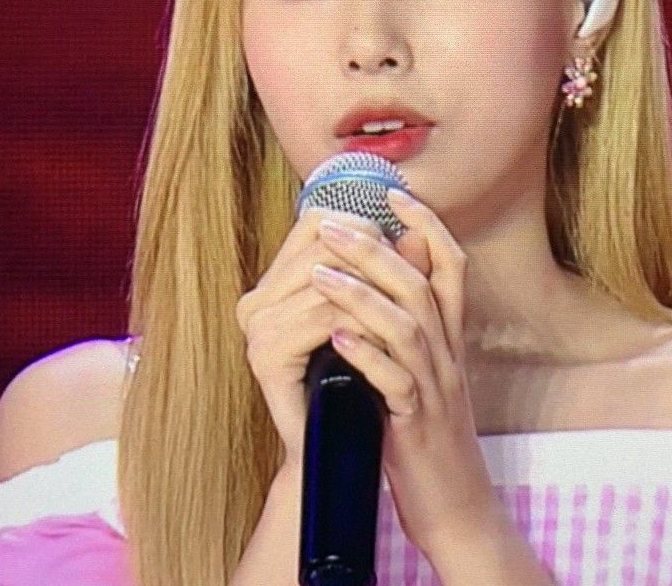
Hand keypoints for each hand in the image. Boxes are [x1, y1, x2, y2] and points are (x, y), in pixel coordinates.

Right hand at [234, 205, 403, 463]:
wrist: (339, 449)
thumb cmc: (360, 380)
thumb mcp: (379, 316)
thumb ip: (393, 271)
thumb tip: (415, 231)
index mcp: (274, 282)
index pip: (317, 221)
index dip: (364, 230)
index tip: (398, 252)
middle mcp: (257, 298)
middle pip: (324, 243)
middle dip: (374, 261)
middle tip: (404, 290)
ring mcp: (255, 327)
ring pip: (330, 279)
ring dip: (374, 296)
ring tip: (398, 319)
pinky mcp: (265, 355)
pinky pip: (326, 319)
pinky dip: (363, 326)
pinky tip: (382, 342)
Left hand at [311, 188, 501, 556]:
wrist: (457, 507)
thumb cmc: (429, 432)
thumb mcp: (427, 369)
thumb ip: (414, 322)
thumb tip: (394, 269)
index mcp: (450, 337)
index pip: (451, 265)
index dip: (427, 225)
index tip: (393, 194)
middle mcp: (448, 354)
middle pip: (421, 285)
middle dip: (377, 249)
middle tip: (333, 224)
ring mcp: (436, 387)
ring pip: (408, 325)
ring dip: (363, 294)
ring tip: (321, 272)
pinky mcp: (417, 424)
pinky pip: (395, 382)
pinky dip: (367, 354)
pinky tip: (336, 336)